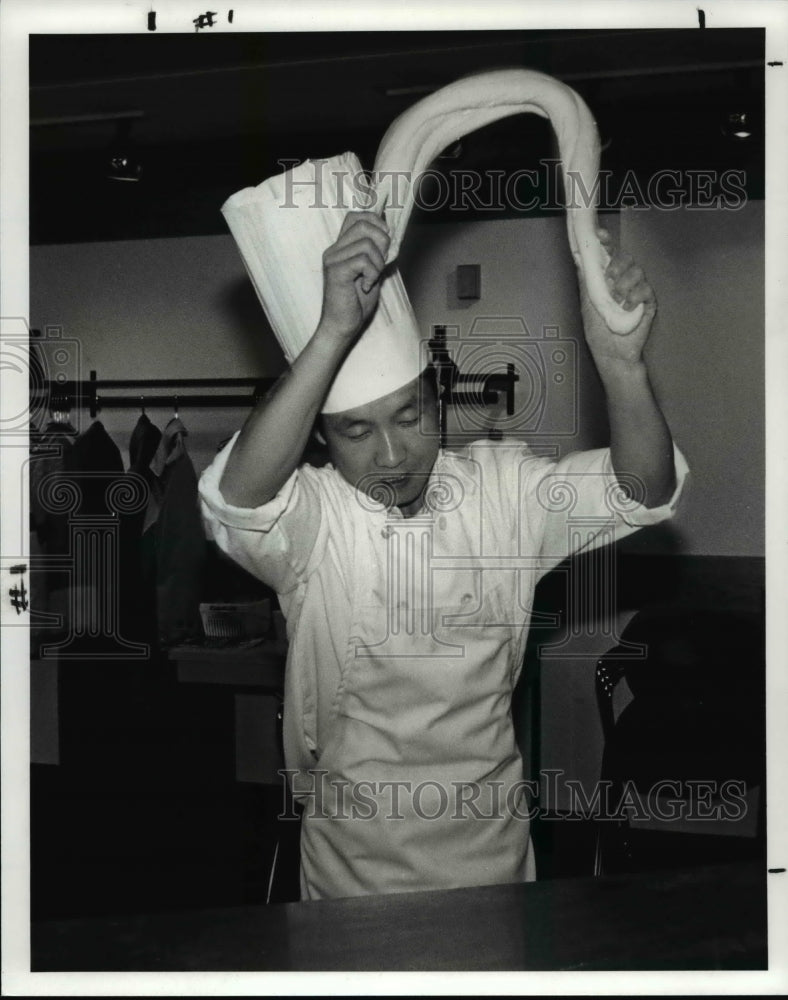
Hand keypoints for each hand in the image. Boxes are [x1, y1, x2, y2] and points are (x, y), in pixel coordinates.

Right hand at [317, 211, 390, 343]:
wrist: (341, 326)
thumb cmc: (355, 303)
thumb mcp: (371, 272)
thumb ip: (376, 253)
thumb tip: (389, 233)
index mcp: (340, 247)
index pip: (355, 216)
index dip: (374, 220)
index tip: (385, 237)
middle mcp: (334, 250)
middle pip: (363, 225)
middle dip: (382, 242)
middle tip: (381, 263)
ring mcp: (333, 259)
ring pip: (367, 244)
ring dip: (378, 263)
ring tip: (371, 279)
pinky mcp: (336, 271)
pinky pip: (364, 261)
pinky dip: (372, 274)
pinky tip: (366, 286)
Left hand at [580, 228, 656, 369]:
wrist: (612, 353)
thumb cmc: (598, 330)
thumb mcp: (587, 303)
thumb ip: (586, 280)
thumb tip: (578, 257)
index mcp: (607, 279)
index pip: (609, 253)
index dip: (606, 241)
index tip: (600, 235)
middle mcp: (623, 281)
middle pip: (626, 257)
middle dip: (617, 264)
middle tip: (610, 278)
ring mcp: (637, 290)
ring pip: (638, 271)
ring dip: (625, 283)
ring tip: (617, 300)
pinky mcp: (648, 302)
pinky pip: (647, 289)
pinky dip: (636, 296)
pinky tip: (628, 306)